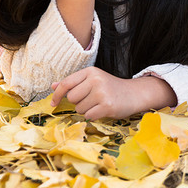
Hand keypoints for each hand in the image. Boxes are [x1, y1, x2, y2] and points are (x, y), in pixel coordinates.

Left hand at [50, 66, 175, 119]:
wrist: (134, 93)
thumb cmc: (111, 88)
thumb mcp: (93, 80)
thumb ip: (74, 83)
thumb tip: (53, 86)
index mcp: (91, 71)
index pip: (66, 83)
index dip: (57, 95)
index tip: (53, 104)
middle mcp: (96, 80)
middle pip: (72, 98)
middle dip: (79, 102)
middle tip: (92, 100)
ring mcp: (102, 92)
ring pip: (80, 109)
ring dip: (87, 110)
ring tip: (99, 104)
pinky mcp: (107, 105)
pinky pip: (89, 116)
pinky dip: (94, 116)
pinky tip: (103, 110)